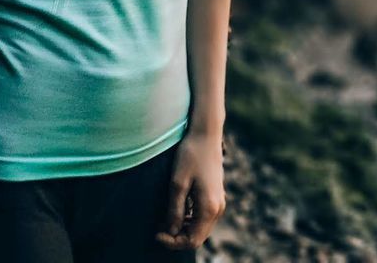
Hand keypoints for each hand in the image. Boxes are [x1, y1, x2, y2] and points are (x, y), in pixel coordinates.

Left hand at [154, 131, 225, 250]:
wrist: (206, 133)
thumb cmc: (190, 154)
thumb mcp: (178, 182)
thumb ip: (175, 210)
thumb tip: (171, 232)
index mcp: (209, 208)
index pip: (192, 240)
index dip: (173, 242)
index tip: (157, 234)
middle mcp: (218, 208)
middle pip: (198, 236)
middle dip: (178, 237)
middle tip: (159, 230)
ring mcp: (219, 202)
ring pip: (201, 228)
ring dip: (183, 228)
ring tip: (165, 220)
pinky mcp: (216, 195)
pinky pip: (203, 217)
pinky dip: (190, 219)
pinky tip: (176, 210)